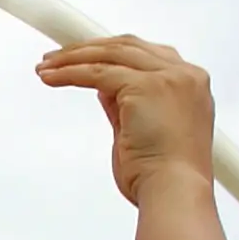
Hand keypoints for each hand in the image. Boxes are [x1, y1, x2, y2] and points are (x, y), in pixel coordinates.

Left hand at [35, 36, 216, 205]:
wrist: (175, 193)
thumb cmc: (164, 176)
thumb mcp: (143, 131)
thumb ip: (126, 105)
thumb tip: (105, 89)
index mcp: (192, 84)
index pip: (147, 54)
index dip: (112, 51)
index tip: (85, 55)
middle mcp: (185, 75)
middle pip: (127, 46)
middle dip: (87, 49)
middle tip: (57, 57)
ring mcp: (168, 77)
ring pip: (110, 54)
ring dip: (73, 58)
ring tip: (46, 66)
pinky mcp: (145, 86)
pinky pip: (97, 72)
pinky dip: (69, 72)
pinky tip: (50, 77)